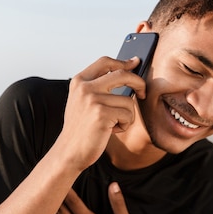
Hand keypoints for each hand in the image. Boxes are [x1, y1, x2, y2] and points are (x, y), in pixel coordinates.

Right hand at [53, 57, 145, 171]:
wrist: (70, 151)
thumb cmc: (81, 129)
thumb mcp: (83, 102)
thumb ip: (98, 86)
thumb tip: (125, 72)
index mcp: (79, 81)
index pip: (105, 62)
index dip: (123, 62)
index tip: (135, 63)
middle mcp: (85, 87)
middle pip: (122, 74)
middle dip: (138, 83)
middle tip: (143, 93)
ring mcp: (93, 100)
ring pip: (128, 101)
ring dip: (127, 116)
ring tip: (113, 124)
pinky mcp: (101, 114)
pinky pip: (128, 114)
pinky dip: (124, 125)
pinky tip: (112, 130)